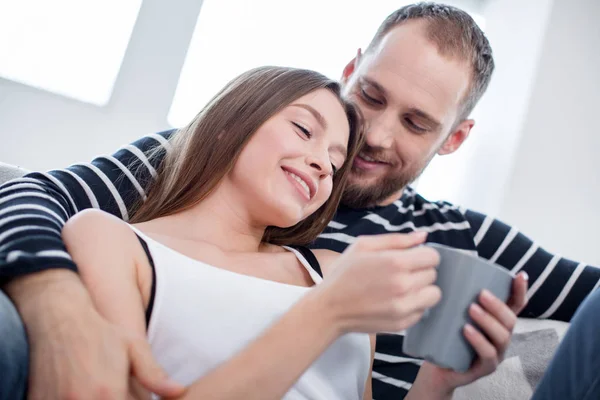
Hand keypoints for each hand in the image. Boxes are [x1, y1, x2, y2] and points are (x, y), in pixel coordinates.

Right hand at [5, 270, 184, 399]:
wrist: (58, 318)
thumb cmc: (100, 332)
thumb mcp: (133, 348)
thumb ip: (154, 374)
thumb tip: (179, 391)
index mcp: (108, 394)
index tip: (130, 392)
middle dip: (118, 399)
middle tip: (116, 388)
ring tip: (100, 387)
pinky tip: (80, 389)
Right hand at [318, 232, 441, 333]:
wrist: (329, 307)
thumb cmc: (344, 273)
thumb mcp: (364, 246)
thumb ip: (397, 239)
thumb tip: (423, 236)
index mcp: (396, 262)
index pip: (433, 257)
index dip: (423, 255)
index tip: (412, 259)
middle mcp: (404, 285)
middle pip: (432, 275)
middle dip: (420, 271)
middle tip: (401, 273)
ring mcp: (404, 307)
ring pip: (433, 295)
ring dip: (422, 290)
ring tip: (404, 288)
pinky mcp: (402, 323)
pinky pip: (422, 311)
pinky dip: (414, 306)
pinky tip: (396, 301)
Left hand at [411, 271, 528, 396]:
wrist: (438, 368)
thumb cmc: (447, 336)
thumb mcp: (454, 313)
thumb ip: (457, 296)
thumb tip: (446, 265)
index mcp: (497, 321)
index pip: (515, 305)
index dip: (520, 290)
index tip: (520, 275)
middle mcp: (501, 336)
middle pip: (510, 320)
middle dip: (498, 305)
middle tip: (481, 294)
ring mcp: (497, 353)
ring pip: (502, 336)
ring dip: (488, 320)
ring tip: (471, 309)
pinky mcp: (486, 368)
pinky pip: (488, 354)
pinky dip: (479, 341)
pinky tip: (467, 330)